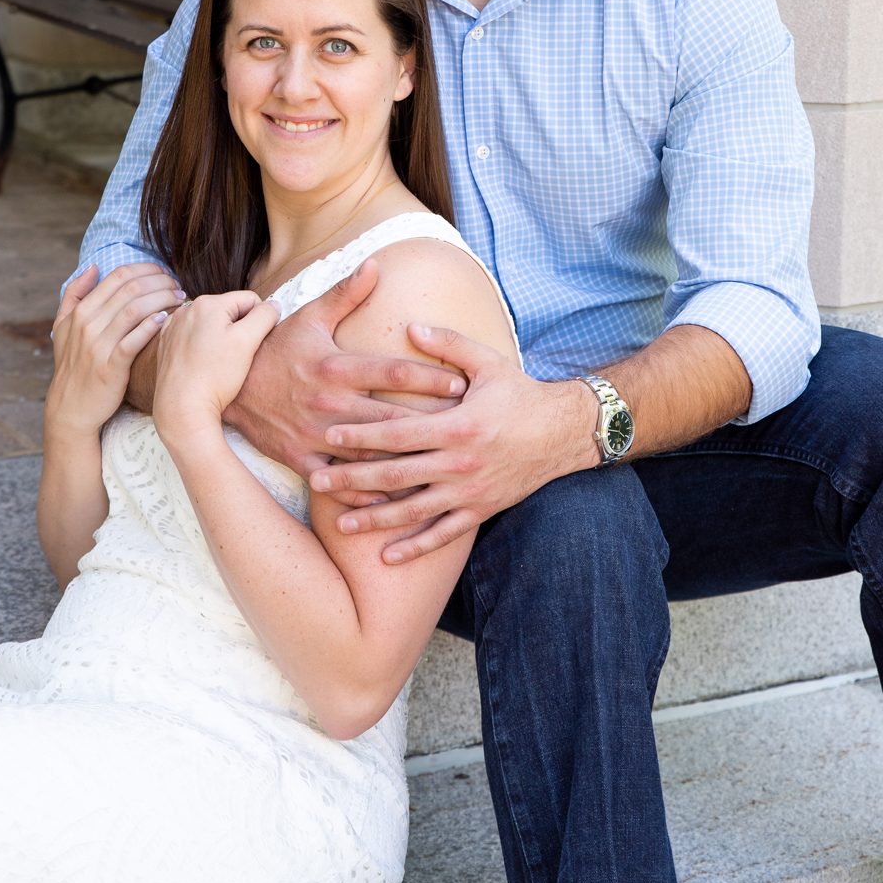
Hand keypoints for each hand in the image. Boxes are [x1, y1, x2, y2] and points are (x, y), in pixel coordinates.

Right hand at [47, 263, 183, 438]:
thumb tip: (93, 267)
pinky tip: (168, 318)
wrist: (71, 406)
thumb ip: (75, 294)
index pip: (119, 276)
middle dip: (160, 281)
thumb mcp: (63, 327)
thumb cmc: (73, 363)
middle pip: (131, 289)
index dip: (146, 269)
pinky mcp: (111, 367)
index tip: (164, 272)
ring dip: (163, 298)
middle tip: (178, 284)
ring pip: (136, 309)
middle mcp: (87, 325)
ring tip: (180, 298)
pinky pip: (135, 339)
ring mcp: (98, 346)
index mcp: (80, 311)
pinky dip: (153, 325)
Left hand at [154, 291, 280, 442]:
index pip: (250, 300)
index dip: (260, 320)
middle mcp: (186, 310)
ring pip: (212, 323)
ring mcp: (173, 326)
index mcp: (207, 303)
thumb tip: (273, 306)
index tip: (253, 344)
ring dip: (221, 336)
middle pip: (229, 310)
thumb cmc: (215, 376)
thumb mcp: (249, 341)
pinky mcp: (167, 343)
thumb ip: (265, 316)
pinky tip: (204, 361)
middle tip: (237, 355)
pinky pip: (194, 335)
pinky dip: (202, 344)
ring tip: (220, 360)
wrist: (182, 408)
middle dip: (239, 328)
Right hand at [221, 257, 467, 486]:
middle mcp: (329, 403)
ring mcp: (314, 434)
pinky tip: (398, 497)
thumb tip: (377, 264)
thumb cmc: (273, 349)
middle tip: (469, 429)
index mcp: (336, 366)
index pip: (395, 371)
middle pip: (391, 416)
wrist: (220, 386)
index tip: (464, 384)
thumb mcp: (307, 317)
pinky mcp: (300, 459)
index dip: (432, 378)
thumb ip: (346, 293)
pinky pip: (339, 482)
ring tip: (445, 465)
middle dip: (432, 423)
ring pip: (371, 454)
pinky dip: (366, 492)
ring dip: (407, 461)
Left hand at [310, 325, 592, 564]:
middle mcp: (461, 463)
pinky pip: (444, 534)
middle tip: (316, 479)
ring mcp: (470, 491)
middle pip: (396, 475)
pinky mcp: (481, 510)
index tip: (328, 434)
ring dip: (373, 519)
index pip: (399, 433)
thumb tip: (410, 327)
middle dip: (352, 478)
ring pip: (413, 510)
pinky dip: (415, 547)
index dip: (361, 434)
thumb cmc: (523, 394)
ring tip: (338, 524)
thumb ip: (449, 345)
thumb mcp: (489, 363)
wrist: (566, 432)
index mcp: (459, 425)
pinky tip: (387, 556)